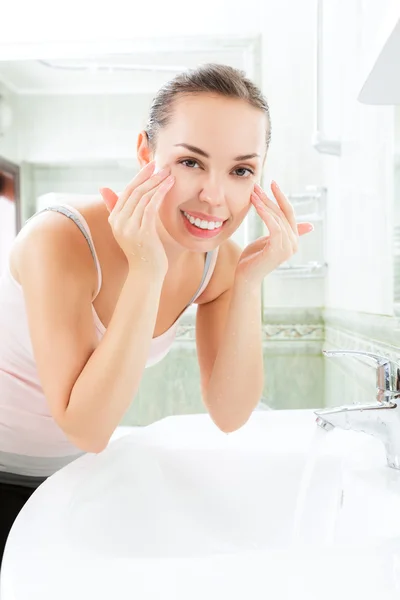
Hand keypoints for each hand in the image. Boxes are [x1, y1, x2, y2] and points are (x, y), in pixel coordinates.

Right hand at [99, 161, 174, 275]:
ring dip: (157, 183)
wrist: (147, 273)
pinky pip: (151, 207)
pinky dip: (160, 193)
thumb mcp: (129, 228)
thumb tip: (103, 188)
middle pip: (134, 192)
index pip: (126, 192)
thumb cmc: (142, 250)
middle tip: (161, 166)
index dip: (139, 177)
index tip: (151, 167)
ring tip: (168, 174)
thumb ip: (120, 209)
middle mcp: (118, 222)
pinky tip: (169, 185)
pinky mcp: (142, 233)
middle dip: (148, 176)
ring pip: (143, 197)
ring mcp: (129, 228)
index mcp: (114, 219)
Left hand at [235, 181, 313, 284]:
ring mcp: (287, 248)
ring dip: (264, 204)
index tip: (272, 183)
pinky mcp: (278, 250)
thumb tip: (304, 224)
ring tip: (253, 193)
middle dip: (270, 198)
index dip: (281, 197)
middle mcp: (293, 244)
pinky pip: (274, 226)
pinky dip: (265, 214)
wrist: (245, 278)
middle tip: (257, 186)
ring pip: (277, 218)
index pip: (289, 213)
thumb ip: (279, 229)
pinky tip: (256, 205)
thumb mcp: (267, 240)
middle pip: (283, 214)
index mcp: (293, 239)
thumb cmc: (253, 259)